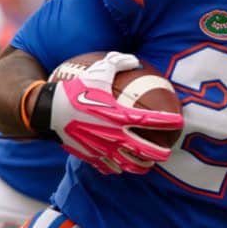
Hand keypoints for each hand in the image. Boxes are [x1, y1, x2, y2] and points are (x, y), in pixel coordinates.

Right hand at [46, 52, 183, 174]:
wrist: (47, 111)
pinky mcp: (90, 157)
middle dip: (161, 153)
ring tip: (149, 163)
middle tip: (167, 151)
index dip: (168, 122)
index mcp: (118, 115)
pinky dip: (118, 168)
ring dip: (142, 166)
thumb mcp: (97, 72)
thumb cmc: (74, 90)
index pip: (151, 121)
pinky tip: (122, 165)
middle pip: (145, 151)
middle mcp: (113, 135)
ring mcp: (102, 148)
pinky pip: (109, 168)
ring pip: (129, 165)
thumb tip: (134, 59)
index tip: (179, 122)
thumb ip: (118, 63)